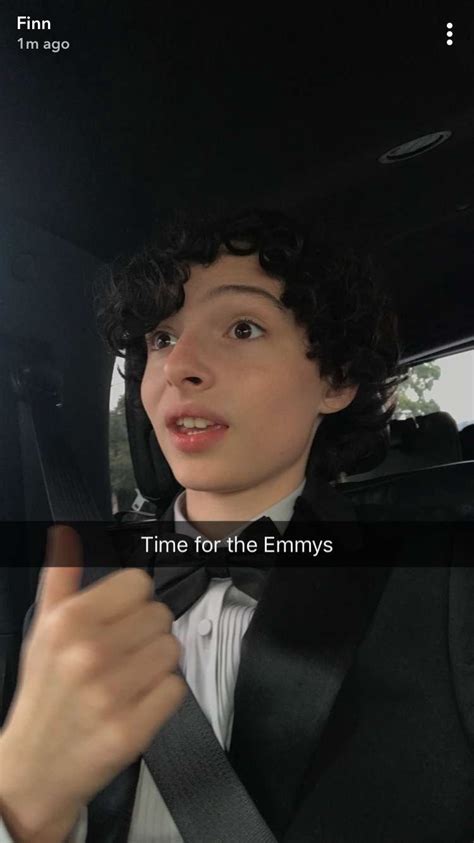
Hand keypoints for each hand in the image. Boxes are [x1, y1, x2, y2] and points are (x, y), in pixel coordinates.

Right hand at [0, 525, 185, 836]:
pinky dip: (162, 696)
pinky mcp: (132, 728)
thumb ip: (60, 579)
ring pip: (172, 650)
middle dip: (146, 634)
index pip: (138, 583)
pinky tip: (137, 702)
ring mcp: (111, 692)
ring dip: (157, 664)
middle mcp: (89, 652)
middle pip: (161, 615)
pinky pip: (176, 689)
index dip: (133, 601)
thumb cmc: (45, 692)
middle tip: (122, 655)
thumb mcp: (42, 630)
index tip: (119, 620)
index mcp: (68, 621)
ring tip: (130, 679)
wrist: (35, 768)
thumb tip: (66, 533)